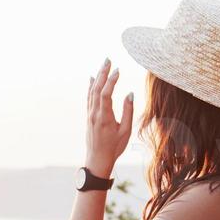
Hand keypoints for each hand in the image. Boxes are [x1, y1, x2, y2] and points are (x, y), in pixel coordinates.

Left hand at [85, 57, 132, 176]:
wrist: (97, 160)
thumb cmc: (114, 147)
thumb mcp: (125, 131)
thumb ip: (128, 111)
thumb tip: (130, 93)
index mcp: (105, 117)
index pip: (106, 94)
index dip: (111, 81)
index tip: (118, 70)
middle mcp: (95, 114)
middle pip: (97, 89)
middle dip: (103, 73)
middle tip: (108, 59)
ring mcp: (90, 115)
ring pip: (92, 92)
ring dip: (97, 77)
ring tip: (103, 65)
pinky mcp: (89, 116)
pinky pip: (89, 98)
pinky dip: (90, 87)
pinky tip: (91, 78)